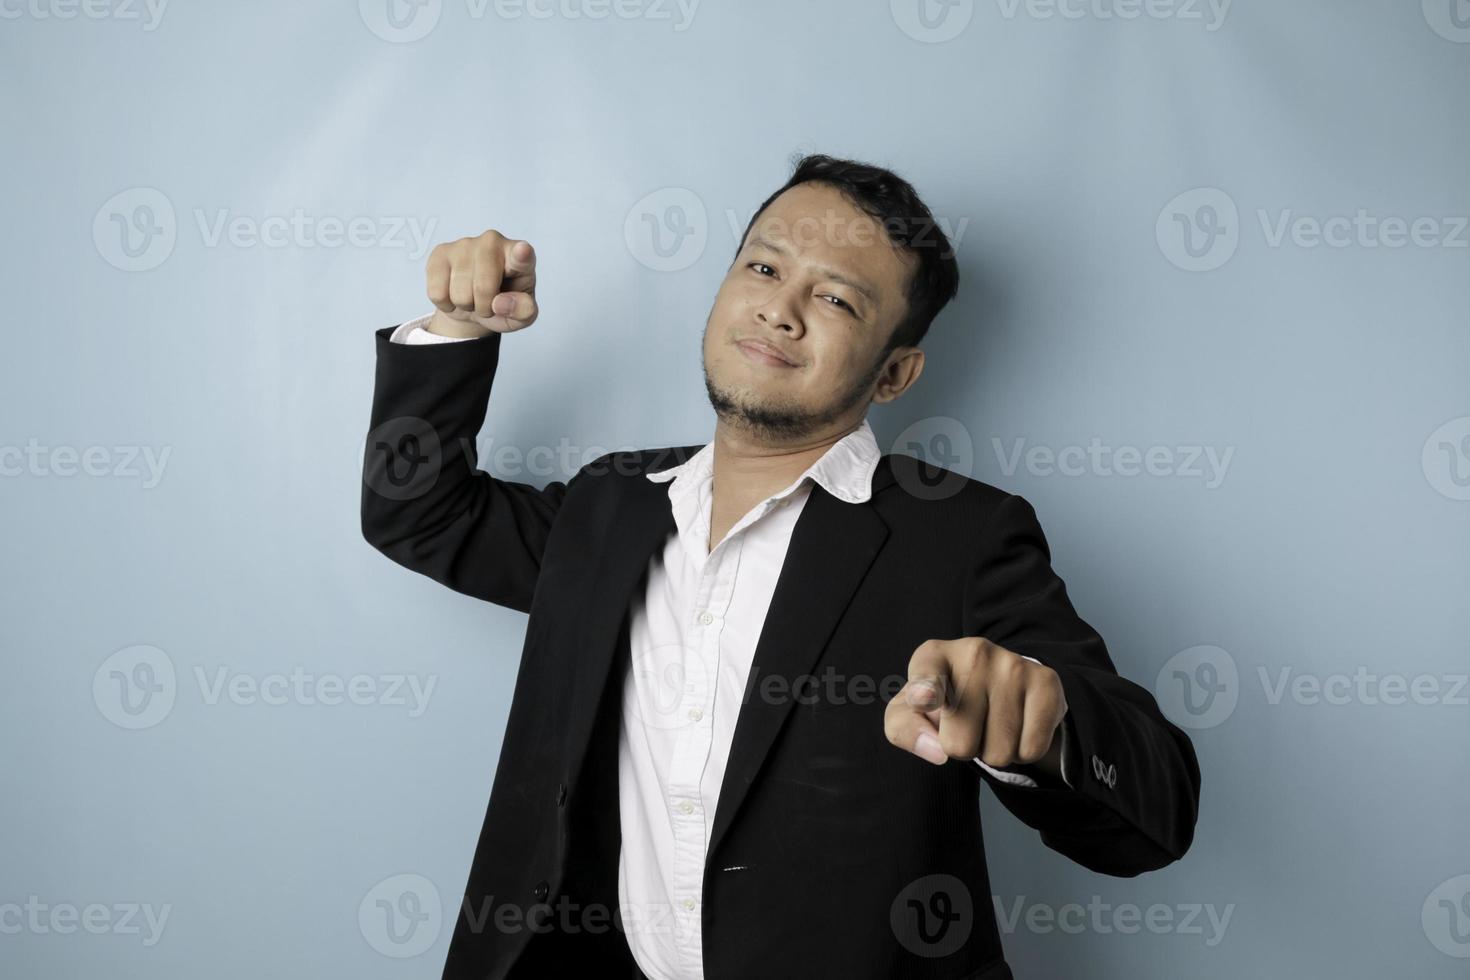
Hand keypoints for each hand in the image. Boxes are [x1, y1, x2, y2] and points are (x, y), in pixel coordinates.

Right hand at [424, 229, 538, 336]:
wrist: (474, 304)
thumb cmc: (504, 304)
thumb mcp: (522, 315)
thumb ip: (523, 311)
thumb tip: (500, 303)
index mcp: (522, 257)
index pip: (522, 256)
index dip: (521, 255)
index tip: (522, 251)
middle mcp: (493, 242)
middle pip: (483, 287)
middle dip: (484, 307)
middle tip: (488, 303)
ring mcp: (465, 244)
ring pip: (459, 293)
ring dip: (465, 305)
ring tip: (472, 297)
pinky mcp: (441, 252)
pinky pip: (437, 292)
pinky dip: (446, 303)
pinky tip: (454, 292)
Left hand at [885, 637, 1067, 776]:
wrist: (999, 682)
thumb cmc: (945, 701)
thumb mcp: (911, 712)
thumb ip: (905, 730)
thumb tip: (936, 752)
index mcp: (933, 655)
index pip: (927, 675)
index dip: (926, 690)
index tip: (925, 698)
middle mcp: (973, 652)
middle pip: (960, 744)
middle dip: (962, 748)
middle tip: (967, 726)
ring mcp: (1012, 665)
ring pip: (998, 753)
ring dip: (993, 752)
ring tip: (991, 724)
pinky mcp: (1045, 682)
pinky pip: (1031, 750)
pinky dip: (1022, 752)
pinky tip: (1017, 728)